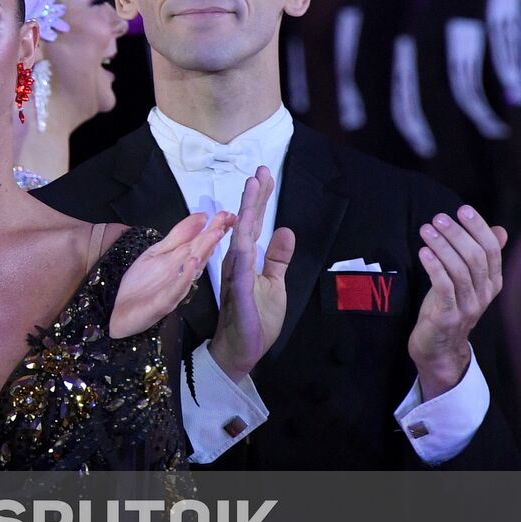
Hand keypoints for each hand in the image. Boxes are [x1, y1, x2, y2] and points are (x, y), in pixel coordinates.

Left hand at [110, 210, 234, 337]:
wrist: (118, 312)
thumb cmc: (140, 284)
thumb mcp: (156, 253)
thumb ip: (177, 236)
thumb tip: (201, 217)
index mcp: (180, 262)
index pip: (199, 242)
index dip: (213, 227)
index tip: (228, 214)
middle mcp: (182, 274)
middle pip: (199, 252)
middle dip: (213, 235)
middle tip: (227, 218)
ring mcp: (175, 288)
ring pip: (193, 268)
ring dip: (204, 251)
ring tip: (215, 234)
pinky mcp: (164, 302)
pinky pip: (177, 288)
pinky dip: (185, 275)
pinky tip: (192, 262)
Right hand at [210, 167, 295, 380]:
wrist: (243, 350)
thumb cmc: (256, 319)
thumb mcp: (275, 284)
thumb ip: (277, 259)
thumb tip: (284, 230)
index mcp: (246, 259)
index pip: (253, 224)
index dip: (259, 200)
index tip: (264, 175)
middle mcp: (237, 262)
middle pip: (246, 224)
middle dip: (253, 197)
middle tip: (260, 170)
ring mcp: (236, 276)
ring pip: (241, 237)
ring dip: (247, 212)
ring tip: (252, 187)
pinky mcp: (239, 292)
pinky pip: (240, 267)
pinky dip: (243, 248)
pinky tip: (247, 231)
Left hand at [409, 206, 507, 399]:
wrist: (438, 348)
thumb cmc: (448, 306)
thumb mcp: (466, 280)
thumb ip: (481, 256)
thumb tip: (499, 229)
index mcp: (492, 282)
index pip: (492, 250)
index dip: (479, 228)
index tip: (463, 209)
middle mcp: (484, 293)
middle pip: (476, 257)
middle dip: (457, 234)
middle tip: (439, 218)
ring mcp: (468, 306)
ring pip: (460, 270)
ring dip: (442, 246)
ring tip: (426, 230)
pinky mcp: (447, 316)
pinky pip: (444, 288)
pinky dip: (435, 268)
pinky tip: (424, 252)